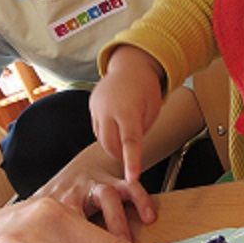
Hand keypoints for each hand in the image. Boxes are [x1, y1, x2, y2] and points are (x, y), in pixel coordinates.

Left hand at [34, 142, 155, 239]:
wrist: (81, 167)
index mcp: (48, 209)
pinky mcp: (113, 178)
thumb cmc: (60, 202)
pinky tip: (148, 216)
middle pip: (78, 216)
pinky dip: (139, 199)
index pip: (52, 233)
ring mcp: (93, 184)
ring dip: (117, 223)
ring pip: (106, 197)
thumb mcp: (42, 220)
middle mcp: (70, 194)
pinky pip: (129, 186)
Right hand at [91, 46, 163, 181]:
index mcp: (129, 110)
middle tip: (131, 154)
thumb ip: (140, 131)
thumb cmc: (145, 88)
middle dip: (119, 154)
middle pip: (110, 145)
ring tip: (124, 131)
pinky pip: (96, 128)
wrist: (131, 65)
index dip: (131, 162)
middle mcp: (109, 109)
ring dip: (112, 143)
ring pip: (101, 138)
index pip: (130, 142)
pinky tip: (115, 124)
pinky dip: (106, 133)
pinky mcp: (91, 106)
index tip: (132, 177)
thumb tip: (131, 151)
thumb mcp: (152, 110)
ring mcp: (97, 107)